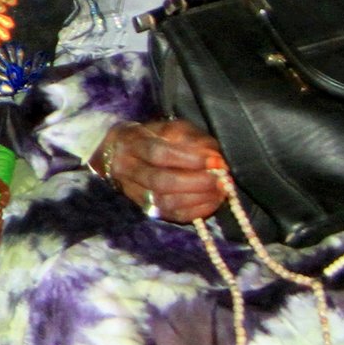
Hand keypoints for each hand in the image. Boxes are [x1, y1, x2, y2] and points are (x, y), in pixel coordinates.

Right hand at [96, 119, 231, 223]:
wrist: (122, 153)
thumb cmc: (154, 137)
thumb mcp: (172, 128)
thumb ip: (194, 140)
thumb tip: (215, 159)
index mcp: (131, 143)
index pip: (159, 154)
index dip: (190, 159)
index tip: (216, 161)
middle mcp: (127, 170)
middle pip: (161, 182)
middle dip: (196, 182)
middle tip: (221, 179)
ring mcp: (134, 193)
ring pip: (166, 202)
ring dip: (199, 198)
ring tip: (220, 190)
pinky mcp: (146, 209)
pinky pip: (172, 215)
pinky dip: (197, 210)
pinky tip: (212, 201)